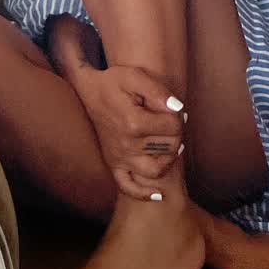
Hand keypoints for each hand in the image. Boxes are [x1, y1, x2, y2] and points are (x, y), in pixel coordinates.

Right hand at [71, 64, 185, 199]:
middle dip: (177, 133)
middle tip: (172, 121)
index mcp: (133, 122)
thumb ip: (158, 91)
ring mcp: (119, 157)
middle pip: (169, 147)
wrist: (89, 91)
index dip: (179, 114)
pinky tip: (158, 192)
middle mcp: (126, 144)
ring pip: (156, 170)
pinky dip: (144, 193)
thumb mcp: (135, 76)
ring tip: (169, 144)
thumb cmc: (114, 81)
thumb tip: (177, 108)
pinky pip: (129, 187)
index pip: (173, 125)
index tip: (173, 107)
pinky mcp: (114, 164)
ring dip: (169, 159)